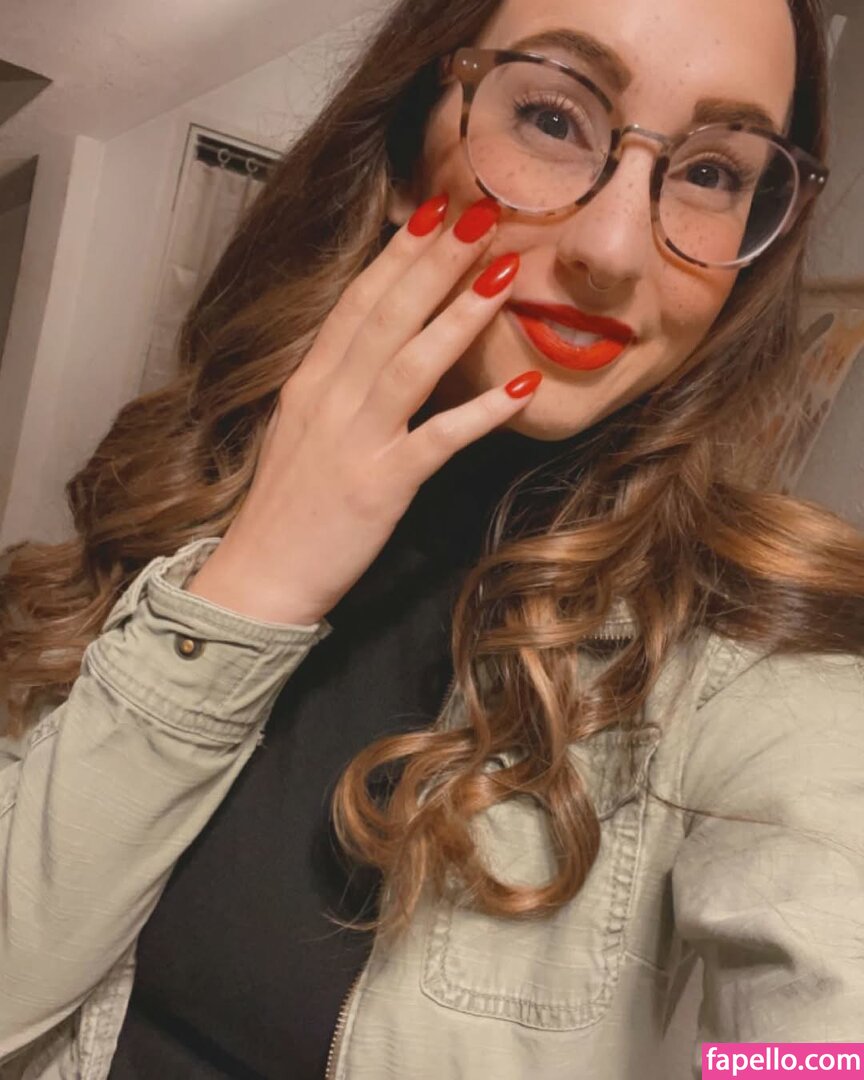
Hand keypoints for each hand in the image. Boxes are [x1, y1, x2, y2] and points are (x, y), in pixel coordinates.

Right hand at [185, 194, 541, 625]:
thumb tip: (375, 346)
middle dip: (436, 260)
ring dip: (459, 315)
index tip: (436, 208)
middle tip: (481, 210)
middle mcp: (329, 398)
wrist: (258, 578)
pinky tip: (519, 388)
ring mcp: (353, 440)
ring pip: (410, 363)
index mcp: (310, 380)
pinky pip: (436, 442)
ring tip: (504, 271)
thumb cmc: (285, 507)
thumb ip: (337, 384)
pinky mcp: (379, 487)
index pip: (357, 301)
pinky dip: (479, 414)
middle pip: (387, 315)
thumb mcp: (302, 429)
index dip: (399, 253)